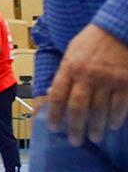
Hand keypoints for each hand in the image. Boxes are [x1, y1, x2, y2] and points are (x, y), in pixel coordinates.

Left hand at [47, 24, 127, 144]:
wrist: (119, 29)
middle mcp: (88, 76)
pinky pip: (120, 106)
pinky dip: (116, 119)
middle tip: (75, 142)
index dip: (54, 115)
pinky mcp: (126, 82)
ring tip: (94, 138)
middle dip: (75, 128)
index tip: (54, 128)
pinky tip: (113, 126)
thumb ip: (64, 74)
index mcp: (70, 68)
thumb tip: (50, 95)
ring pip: (100, 111)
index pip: (58, 96)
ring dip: (97, 127)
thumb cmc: (92, 41)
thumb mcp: (72, 53)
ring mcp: (109, 80)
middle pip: (78, 108)